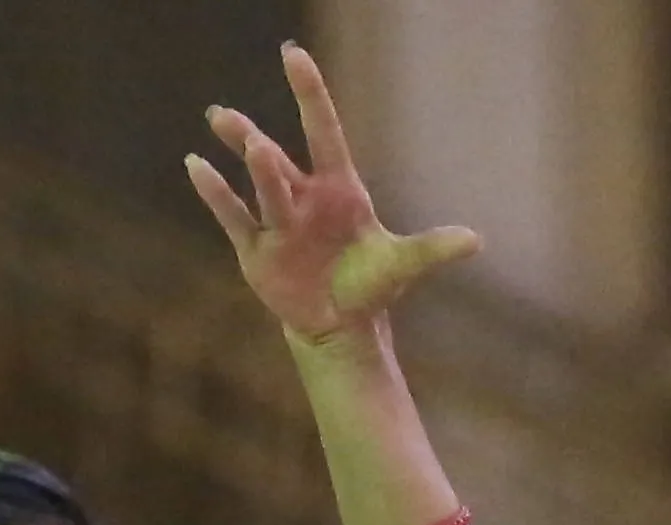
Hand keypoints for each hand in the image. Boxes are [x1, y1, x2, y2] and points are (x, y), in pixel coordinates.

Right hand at [187, 44, 481, 344]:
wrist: (338, 323)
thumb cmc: (368, 285)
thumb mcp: (402, 265)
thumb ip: (432, 249)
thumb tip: (474, 241)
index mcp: (337, 188)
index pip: (323, 130)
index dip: (309, 93)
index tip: (292, 54)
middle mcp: (303, 196)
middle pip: (280, 162)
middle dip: (261, 145)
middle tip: (246, 129)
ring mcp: (277, 221)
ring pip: (257, 184)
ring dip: (244, 162)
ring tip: (223, 124)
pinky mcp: (256, 249)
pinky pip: (233, 216)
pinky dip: (215, 193)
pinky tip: (196, 166)